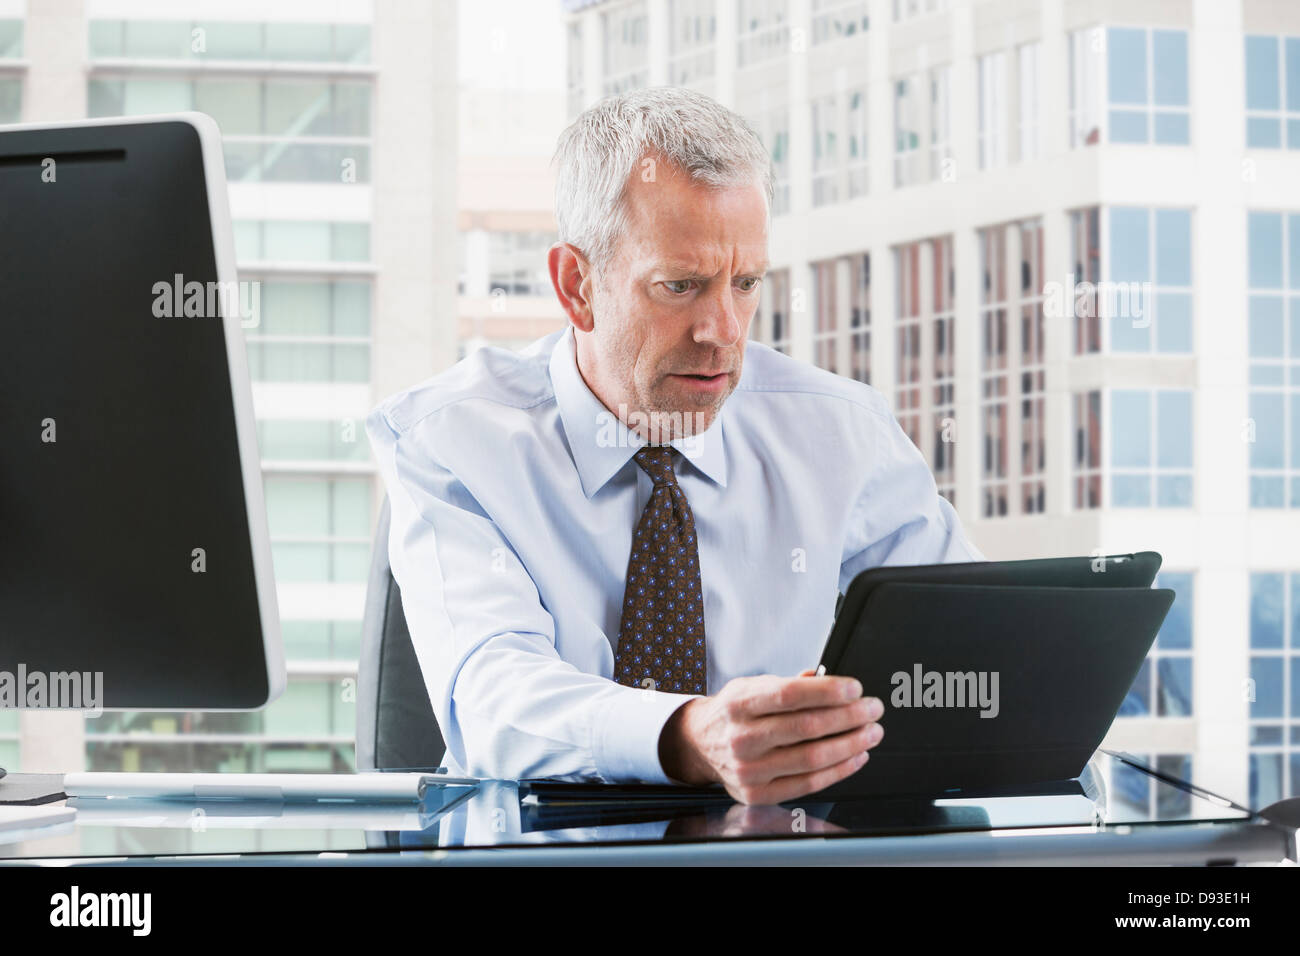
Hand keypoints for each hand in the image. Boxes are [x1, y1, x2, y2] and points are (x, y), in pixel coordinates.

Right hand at [658, 669, 883, 804]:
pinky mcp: (759, 794)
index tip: (855, 688)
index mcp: (740, 704)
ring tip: (871, 732)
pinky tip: (856, 756)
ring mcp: (750, 770)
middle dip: (849, 717)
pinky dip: (839, 770)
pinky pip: (809, 784)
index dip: (828, 691)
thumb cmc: (732, 713)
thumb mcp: (751, 686)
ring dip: (851, 744)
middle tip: (872, 709)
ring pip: (812, 758)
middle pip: (807, 727)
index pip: (790, 695)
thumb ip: (789, 683)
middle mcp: (742, 738)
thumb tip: (828, 679)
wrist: (699, 745)